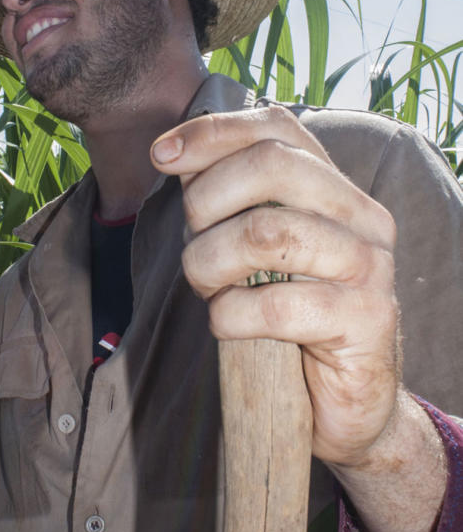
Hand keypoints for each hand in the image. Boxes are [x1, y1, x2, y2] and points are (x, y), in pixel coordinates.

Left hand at [151, 104, 400, 467]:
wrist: (347, 405)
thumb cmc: (291, 320)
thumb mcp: (258, 251)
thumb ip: (231, 201)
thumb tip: (173, 154)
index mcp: (336, 189)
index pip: (277, 127)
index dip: (212, 132)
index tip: (162, 155)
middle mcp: (363, 217)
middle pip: (271, 166)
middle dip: (206, 202)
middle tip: (192, 247)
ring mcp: (370, 267)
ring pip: (266, 232)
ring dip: (210, 262)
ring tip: (205, 289)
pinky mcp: (367, 320)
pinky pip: (276, 305)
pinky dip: (230, 315)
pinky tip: (227, 326)